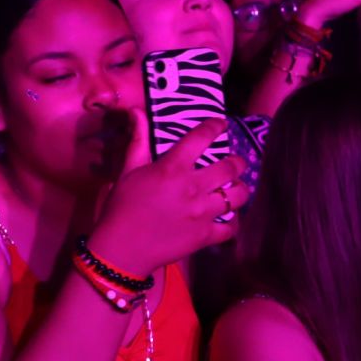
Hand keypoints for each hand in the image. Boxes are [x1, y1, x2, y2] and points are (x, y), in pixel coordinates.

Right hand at [89, 120, 244, 277]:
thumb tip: (136, 111)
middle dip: (237, 162)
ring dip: (239, 190)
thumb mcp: (127, 171)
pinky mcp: (205, 236)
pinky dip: (232, 222)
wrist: (121, 249)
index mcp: (173, 168)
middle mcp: (193, 187)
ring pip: (237, 196)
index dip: (215, 126)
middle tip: (235, 163)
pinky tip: (227, 218)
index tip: (221, 124)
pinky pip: (231, 227)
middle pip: (230, 167)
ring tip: (235, 190)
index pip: (201, 137)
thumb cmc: (121, 207)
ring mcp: (202, 213)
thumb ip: (138, 141)